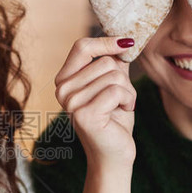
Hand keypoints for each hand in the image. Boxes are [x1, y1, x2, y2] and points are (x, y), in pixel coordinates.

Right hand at [54, 37, 136, 167]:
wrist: (114, 155)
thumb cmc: (114, 119)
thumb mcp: (114, 85)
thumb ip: (114, 62)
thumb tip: (124, 37)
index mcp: (65, 80)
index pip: (82, 46)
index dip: (107, 41)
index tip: (128, 43)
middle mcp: (62, 90)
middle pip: (105, 61)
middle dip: (123, 78)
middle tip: (121, 98)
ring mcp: (71, 103)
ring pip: (114, 75)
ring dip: (128, 91)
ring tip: (121, 107)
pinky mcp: (84, 114)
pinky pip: (116, 90)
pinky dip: (128, 100)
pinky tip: (123, 112)